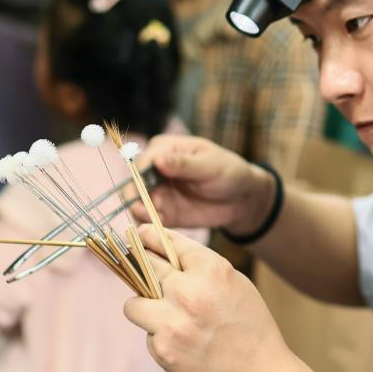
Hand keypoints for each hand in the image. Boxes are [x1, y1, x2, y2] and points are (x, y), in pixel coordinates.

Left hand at [123, 224, 294, 371]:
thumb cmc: (247, 323)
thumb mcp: (233, 281)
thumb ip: (198, 264)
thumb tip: (158, 248)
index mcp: (210, 270)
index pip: (164, 242)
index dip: (149, 237)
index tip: (140, 236)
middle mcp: (188, 293)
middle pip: (144, 267)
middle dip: (143, 268)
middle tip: (145, 271)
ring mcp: (173, 324)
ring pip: (132, 304)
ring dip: (144, 307)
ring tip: (165, 314)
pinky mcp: (164, 350)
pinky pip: (147, 334)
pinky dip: (159, 336)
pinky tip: (183, 342)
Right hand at [133, 135, 274, 232]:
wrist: (240, 199)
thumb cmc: (228, 172)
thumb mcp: (209, 166)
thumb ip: (183, 164)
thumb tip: (158, 159)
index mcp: (164, 149)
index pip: (142, 161)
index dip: (142, 177)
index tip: (153, 190)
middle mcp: (154, 169)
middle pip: (133, 182)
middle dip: (138, 197)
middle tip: (155, 208)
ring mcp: (155, 191)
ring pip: (134, 201)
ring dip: (141, 210)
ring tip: (159, 216)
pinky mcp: (160, 211)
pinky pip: (145, 217)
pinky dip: (149, 221)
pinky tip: (162, 222)